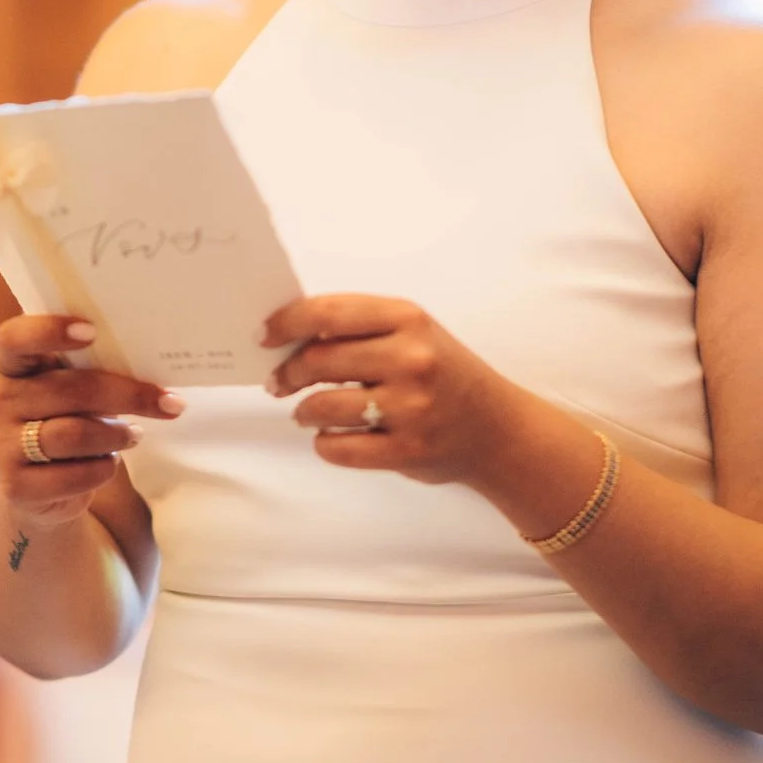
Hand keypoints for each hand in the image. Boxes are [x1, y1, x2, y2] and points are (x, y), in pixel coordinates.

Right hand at [0, 315, 181, 528]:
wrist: (40, 486)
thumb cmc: (64, 420)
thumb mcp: (71, 389)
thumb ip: (90, 370)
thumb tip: (151, 359)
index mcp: (12, 366)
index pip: (15, 338)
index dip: (48, 331)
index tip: (91, 331)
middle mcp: (0, 401)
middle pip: (69, 390)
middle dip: (127, 395)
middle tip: (168, 402)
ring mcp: (4, 445)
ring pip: (74, 434)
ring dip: (116, 435)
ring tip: (134, 435)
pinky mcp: (17, 486)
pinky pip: (74, 475)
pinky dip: (102, 469)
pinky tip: (107, 463)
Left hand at [263, 294, 531, 487]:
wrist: (498, 429)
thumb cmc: (444, 374)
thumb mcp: (413, 334)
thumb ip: (360, 328)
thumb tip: (288, 334)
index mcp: (408, 319)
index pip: (327, 312)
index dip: (286, 323)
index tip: (264, 336)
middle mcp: (411, 358)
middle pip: (318, 360)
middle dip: (288, 373)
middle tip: (279, 381)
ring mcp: (411, 407)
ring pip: (322, 407)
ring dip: (304, 411)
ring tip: (306, 412)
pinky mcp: (408, 450)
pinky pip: (338, 448)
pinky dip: (324, 444)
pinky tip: (332, 437)